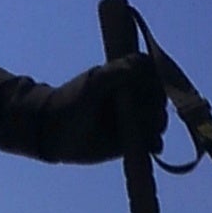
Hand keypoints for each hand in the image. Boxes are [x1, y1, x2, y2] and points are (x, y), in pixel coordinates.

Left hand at [40, 51, 165, 164]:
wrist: (52, 132)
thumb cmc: (69, 102)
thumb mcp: (91, 85)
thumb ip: (113, 74)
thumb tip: (137, 66)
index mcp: (124, 76)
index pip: (151, 71)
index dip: (155, 78)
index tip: (150, 88)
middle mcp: (133, 95)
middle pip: (158, 96)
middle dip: (156, 106)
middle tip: (147, 114)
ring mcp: (134, 117)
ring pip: (157, 119)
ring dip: (157, 125)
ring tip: (147, 132)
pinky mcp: (131, 139)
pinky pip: (150, 141)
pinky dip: (154, 143)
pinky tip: (151, 147)